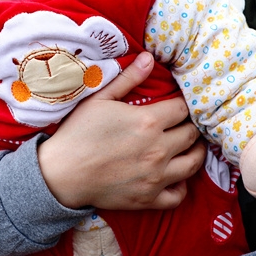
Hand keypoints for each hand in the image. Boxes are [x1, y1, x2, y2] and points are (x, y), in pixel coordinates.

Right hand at [38, 52, 204, 210]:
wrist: (61, 173)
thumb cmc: (78, 132)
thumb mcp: (100, 99)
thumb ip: (128, 78)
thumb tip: (149, 57)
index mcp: (148, 121)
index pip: (183, 109)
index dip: (182, 104)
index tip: (177, 105)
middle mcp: (158, 149)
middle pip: (191, 134)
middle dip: (190, 126)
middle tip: (183, 123)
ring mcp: (156, 177)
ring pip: (193, 163)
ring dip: (195, 152)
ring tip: (188, 146)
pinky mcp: (149, 198)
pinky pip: (179, 195)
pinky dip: (182, 186)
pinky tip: (174, 176)